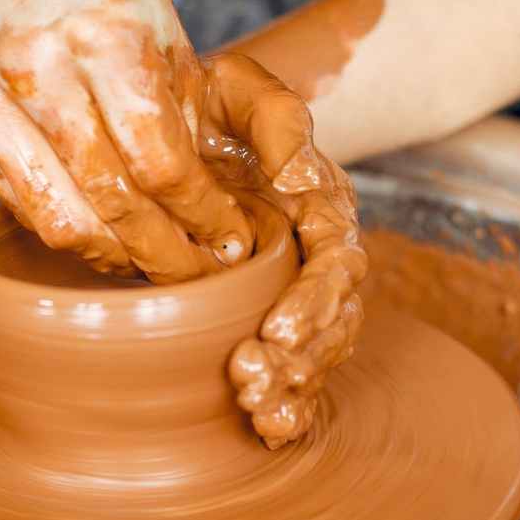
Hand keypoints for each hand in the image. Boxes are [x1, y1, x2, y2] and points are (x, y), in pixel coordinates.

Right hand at [0, 0, 255, 282]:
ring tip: (155, 265)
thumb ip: (195, 131)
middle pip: (111, 198)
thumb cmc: (118, 12)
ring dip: (117, 257)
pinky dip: (73, 236)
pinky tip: (109, 241)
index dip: (200, 214)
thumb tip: (217, 229)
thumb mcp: (176, 49)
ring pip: (61, 220)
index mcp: (108, 36)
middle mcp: (41, 63)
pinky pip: (26, 210)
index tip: (231, 242)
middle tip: (199, 274)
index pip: (160, 161)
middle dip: (164, 252)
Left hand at [199, 54, 368, 448]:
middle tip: (250, 380)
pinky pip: (291, 368)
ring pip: (315, 353)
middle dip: (298, 358)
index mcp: (321, 207)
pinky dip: (287, 403)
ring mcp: (296, 292)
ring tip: (255, 410)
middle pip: (331, 321)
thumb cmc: (212, 104)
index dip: (312, 303)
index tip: (275, 332)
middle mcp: (317, 257)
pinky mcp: (269, 319)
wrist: (185, 124)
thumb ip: (279, 119)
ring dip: (292, 387)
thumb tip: (302, 174)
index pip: (334, 264)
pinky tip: (266, 430)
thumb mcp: (243, 89)